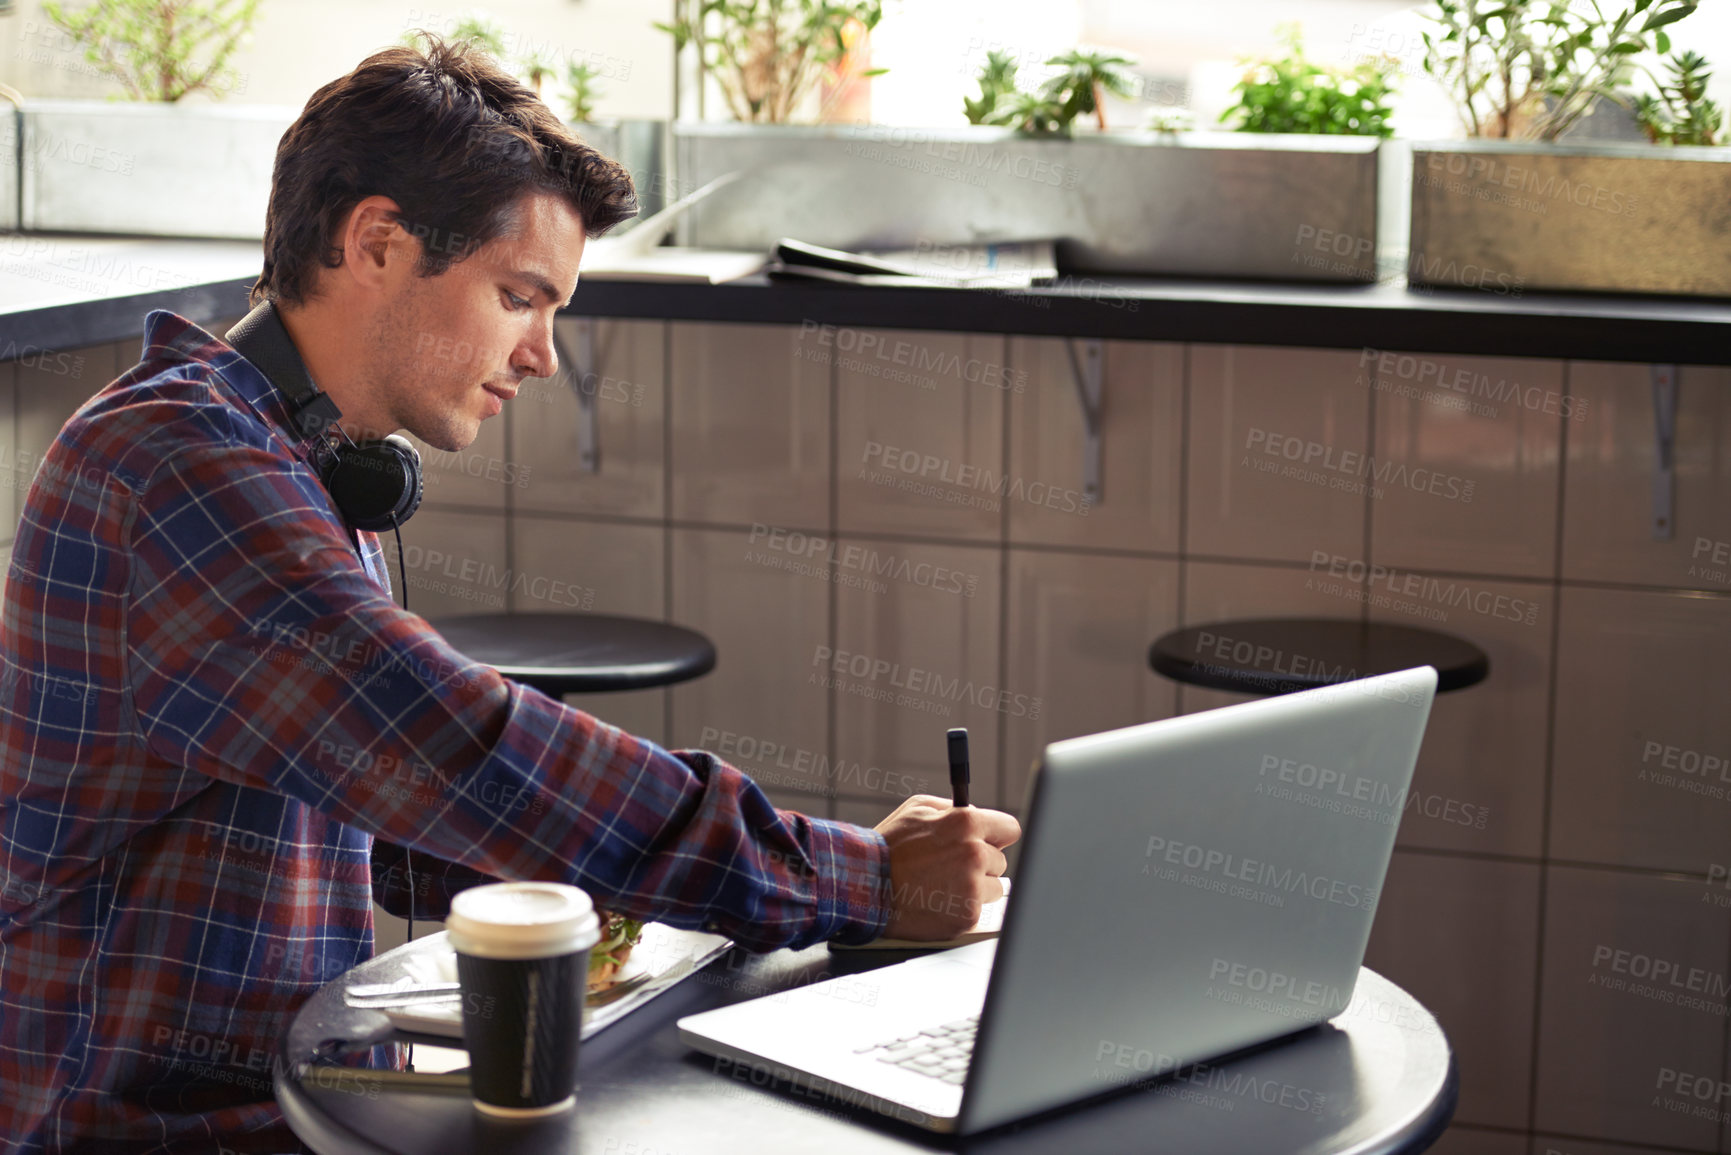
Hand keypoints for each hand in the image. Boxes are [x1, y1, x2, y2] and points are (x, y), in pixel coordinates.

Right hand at [874, 794, 1020, 940]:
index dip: (997, 836)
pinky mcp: (967, 915)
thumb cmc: (888, 847)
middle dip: (982, 863)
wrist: (866, 886)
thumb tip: (976, 814)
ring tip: (943, 884)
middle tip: (952, 866)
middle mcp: (974, 854)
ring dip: (976, 887)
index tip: (990, 842)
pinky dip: (962, 907)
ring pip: (994, 887)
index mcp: (967, 824)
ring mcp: (972, 887)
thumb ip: (953, 808)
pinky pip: (978, 909)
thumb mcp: (917, 809)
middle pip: (1001, 861)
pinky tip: (939, 900)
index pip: (1010, 829)